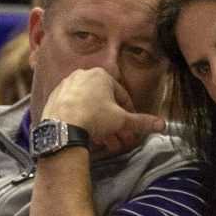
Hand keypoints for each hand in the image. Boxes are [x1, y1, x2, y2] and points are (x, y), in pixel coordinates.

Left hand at [41, 66, 164, 154]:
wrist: (61, 128)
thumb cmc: (93, 118)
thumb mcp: (122, 120)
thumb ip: (142, 121)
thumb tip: (162, 125)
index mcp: (101, 75)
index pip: (121, 95)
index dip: (128, 113)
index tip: (129, 125)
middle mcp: (82, 76)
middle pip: (104, 102)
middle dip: (112, 121)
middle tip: (117, 136)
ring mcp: (65, 86)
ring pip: (88, 106)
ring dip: (98, 122)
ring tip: (103, 140)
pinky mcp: (53, 98)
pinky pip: (73, 108)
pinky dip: (81, 119)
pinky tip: (86, 133)